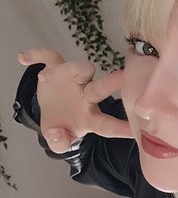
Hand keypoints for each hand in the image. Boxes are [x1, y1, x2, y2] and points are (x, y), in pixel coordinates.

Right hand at [18, 48, 133, 153]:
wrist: (51, 109)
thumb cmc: (62, 125)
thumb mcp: (57, 139)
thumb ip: (59, 142)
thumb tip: (56, 135)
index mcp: (91, 117)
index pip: (107, 124)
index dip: (120, 128)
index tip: (135, 130)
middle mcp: (87, 96)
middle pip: (100, 88)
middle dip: (111, 83)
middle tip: (121, 76)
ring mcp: (74, 80)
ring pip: (77, 69)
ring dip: (63, 72)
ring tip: (44, 79)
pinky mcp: (57, 67)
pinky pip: (49, 56)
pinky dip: (37, 55)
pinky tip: (23, 58)